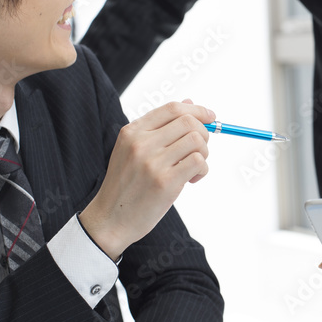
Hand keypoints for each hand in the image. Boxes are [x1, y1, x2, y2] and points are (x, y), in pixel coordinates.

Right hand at [80, 99, 213, 259]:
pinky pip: (198, 162)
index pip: (172, 108)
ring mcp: (152, 162)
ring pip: (197, 140)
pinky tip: (192, 179)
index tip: (211, 117)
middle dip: (204, 133)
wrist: (110, 219)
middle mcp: (141, 143)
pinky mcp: (165, 182)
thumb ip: (160, 127)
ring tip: (193, 167)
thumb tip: (190, 102)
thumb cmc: (127, 184)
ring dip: (204, 153)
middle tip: (201, 149)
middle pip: (189, 122)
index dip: (197, 110)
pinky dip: (202, 169)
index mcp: (132, 132)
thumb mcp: (133, 150)